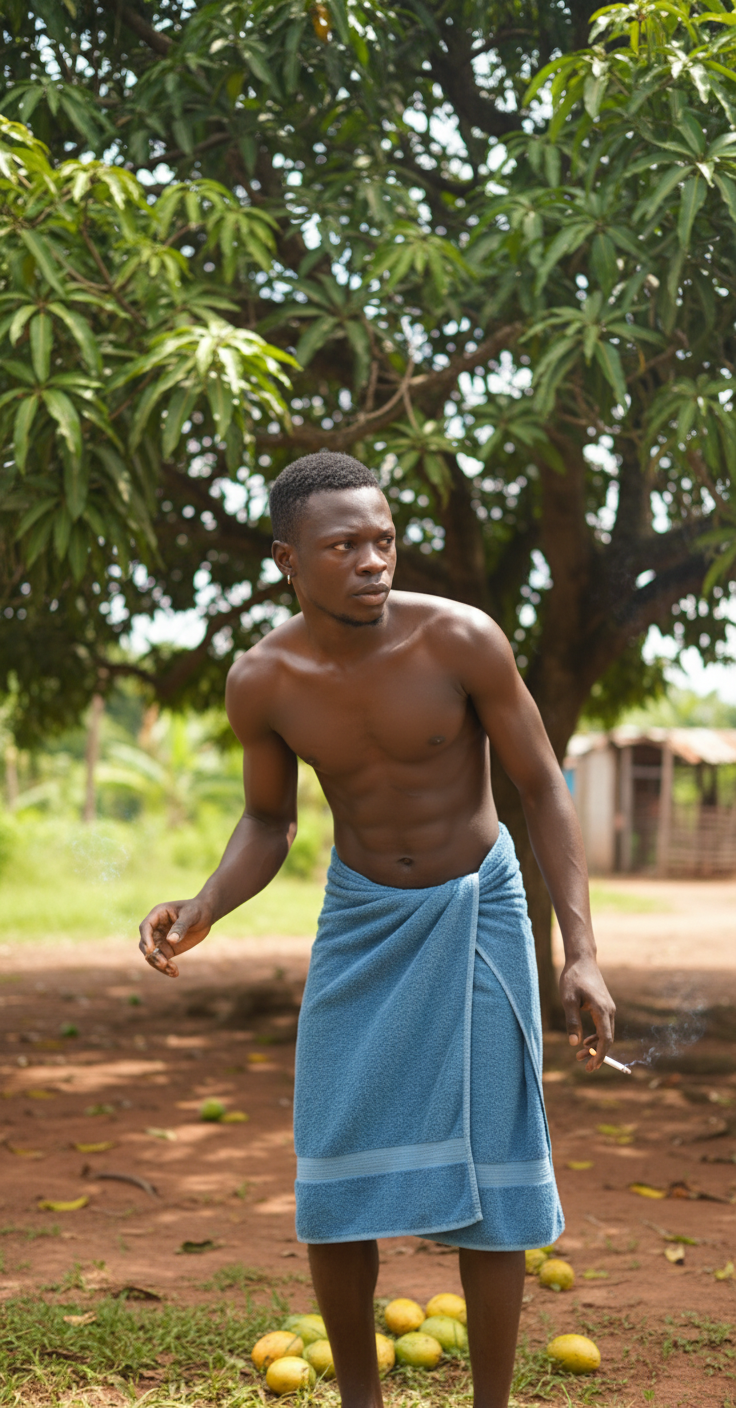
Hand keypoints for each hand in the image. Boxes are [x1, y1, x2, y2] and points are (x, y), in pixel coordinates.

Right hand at [138, 898, 212, 977]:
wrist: (206, 916)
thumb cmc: (197, 910)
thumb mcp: (191, 915)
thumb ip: (180, 926)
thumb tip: (170, 940)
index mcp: (158, 914)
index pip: (145, 927)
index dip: (146, 939)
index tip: (151, 950)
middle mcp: (155, 928)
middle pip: (145, 944)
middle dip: (152, 955)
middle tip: (164, 963)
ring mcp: (160, 939)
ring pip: (152, 955)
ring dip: (159, 965)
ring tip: (173, 971)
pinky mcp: (167, 949)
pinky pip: (162, 960)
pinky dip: (166, 968)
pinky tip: (175, 973)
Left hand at [559, 956, 615, 1072]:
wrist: (582, 960)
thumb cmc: (573, 978)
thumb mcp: (568, 1000)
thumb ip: (572, 1021)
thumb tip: (574, 1044)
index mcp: (602, 1010)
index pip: (606, 1039)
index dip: (601, 1055)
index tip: (592, 1066)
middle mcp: (610, 1010)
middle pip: (608, 1039)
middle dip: (597, 1054)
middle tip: (584, 1065)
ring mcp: (609, 1008)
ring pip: (606, 1033)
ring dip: (595, 1046)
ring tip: (580, 1055)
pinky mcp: (605, 1006)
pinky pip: (604, 1026)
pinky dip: (596, 1036)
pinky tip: (585, 1041)